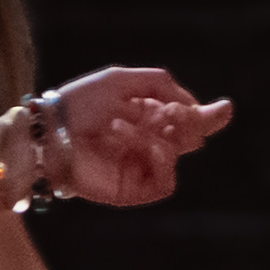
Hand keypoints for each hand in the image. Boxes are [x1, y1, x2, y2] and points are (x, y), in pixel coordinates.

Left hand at [42, 71, 234, 206]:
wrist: (46, 134)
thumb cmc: (77, 103)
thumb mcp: (121, 79)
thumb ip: (162, 84)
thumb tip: (196, 106)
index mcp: (147, 115)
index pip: (188, 118)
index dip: (210, 116)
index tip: (224, 108)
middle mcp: (147, 141)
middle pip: (193, 138)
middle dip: (188, 122)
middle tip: (168, 113)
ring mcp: (140, 166)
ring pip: (180, 155)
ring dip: (165, 136)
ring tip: (129, 123)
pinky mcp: (132, 190)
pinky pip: (166, 182)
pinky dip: (159, 159)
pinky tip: (138, 143)